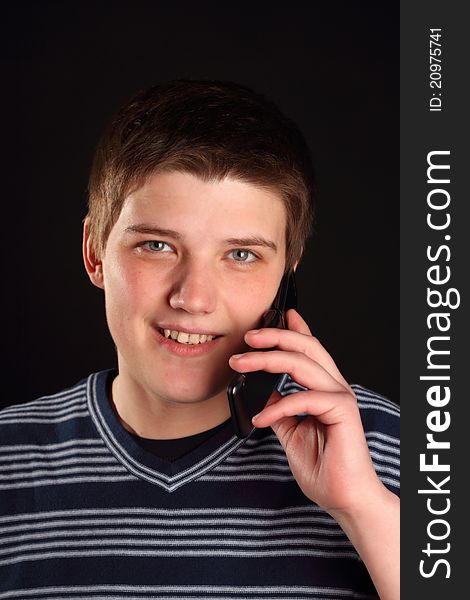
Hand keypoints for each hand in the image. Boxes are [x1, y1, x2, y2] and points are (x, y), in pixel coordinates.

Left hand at [229, 309, 387, 516]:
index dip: (297, 329)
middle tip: (248, 336)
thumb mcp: (291, 431)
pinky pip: (304, 398)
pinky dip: (278, 406)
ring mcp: (340, 397)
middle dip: (275, 336)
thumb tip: (264, 392)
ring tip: (241, 364)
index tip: (280, 314)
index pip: (311, 350)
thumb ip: (281, 408)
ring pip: (302, 363)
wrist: (343, 498)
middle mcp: (335, 387)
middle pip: (306, 347)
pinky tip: (260, 418)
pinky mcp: (342, 411)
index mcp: (325, 388)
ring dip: (267, 360)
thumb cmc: (324, 467)